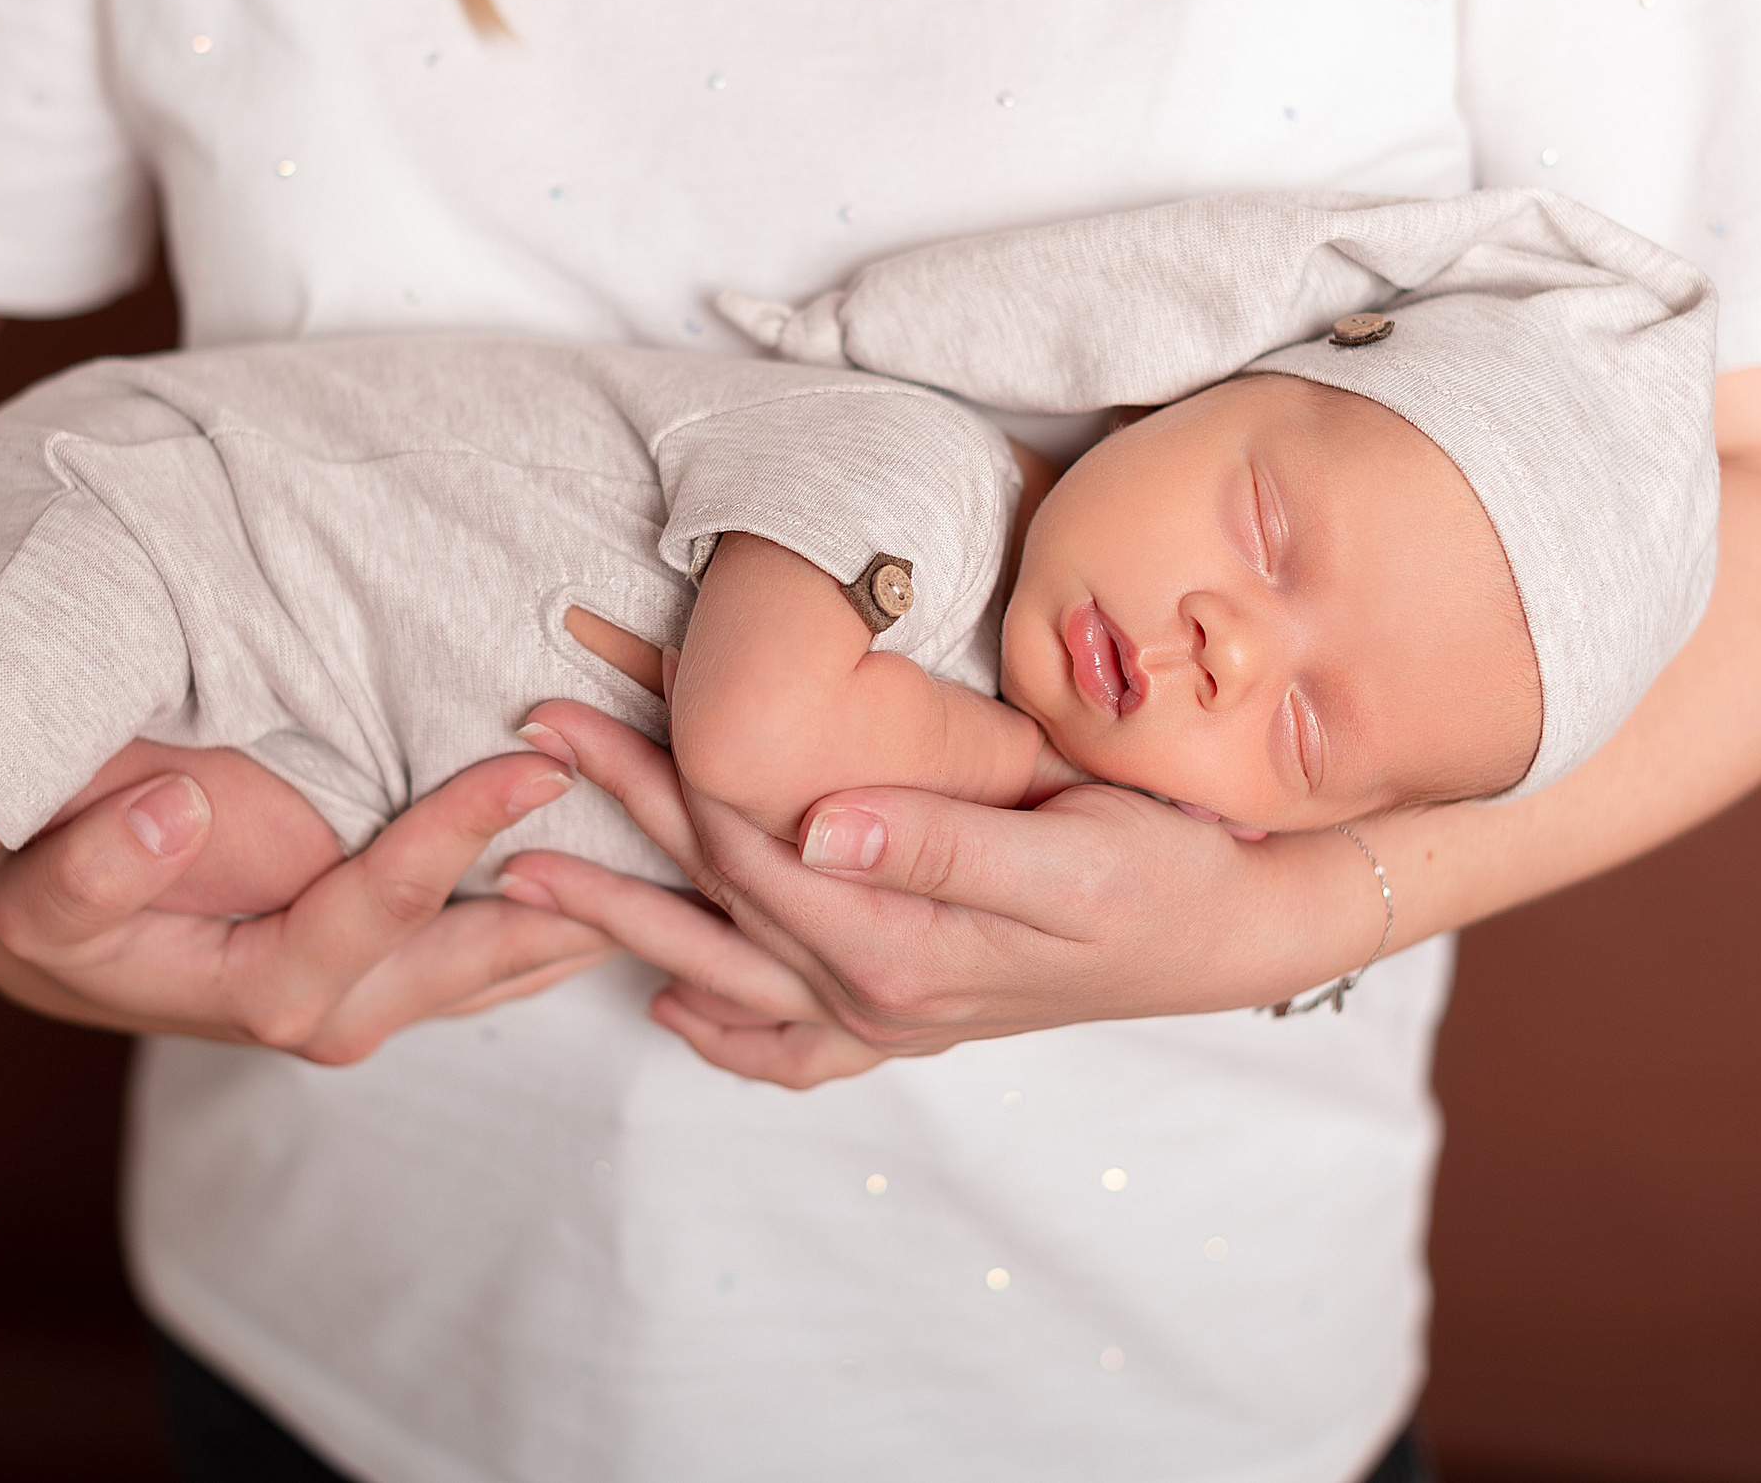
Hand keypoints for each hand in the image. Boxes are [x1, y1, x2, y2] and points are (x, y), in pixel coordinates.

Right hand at [0, 749, 620, 1063]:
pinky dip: (574, 904)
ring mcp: (382, 997)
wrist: (60, 935)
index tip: (530, 766)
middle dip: (581, 888)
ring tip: (694, 841)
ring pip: (517, 960)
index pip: (382, 907)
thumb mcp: (40, 888)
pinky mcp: (401, 973)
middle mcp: (343, 1010)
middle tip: (673, 820)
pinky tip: (645, 858)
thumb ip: (101, 863)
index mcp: (270, 988)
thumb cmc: (48, 896)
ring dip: (601, 907)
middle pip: (489, 952)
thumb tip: (177, 812)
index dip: (454, 836)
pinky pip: (506, 944)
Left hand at [499, 702, 1393, 1074]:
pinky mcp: (916, 1014)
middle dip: (612, 822)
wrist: (1236, 932)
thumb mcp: (1070, 847)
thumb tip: (816, 819)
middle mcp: (876, 991)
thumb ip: (940, 839)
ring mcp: (891, 1014)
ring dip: (627, 922)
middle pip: (714, 897)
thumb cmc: (1165, 871)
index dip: (649, 776)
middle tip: (524, 748)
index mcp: (898, 942)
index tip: (570, 711)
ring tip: (528, 885)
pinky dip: (730, 1033)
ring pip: (729, 971)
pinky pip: (798, 1047)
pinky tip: (677, 1011)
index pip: (741, 847)